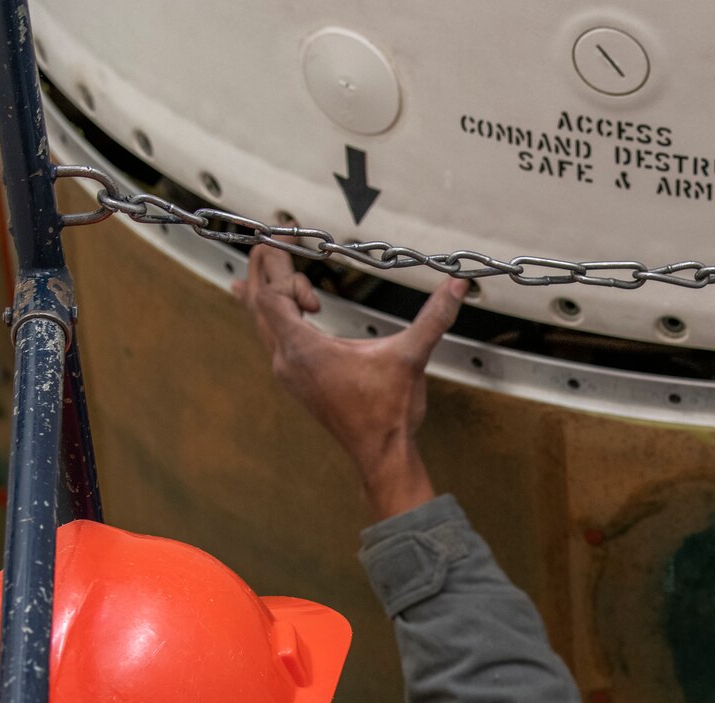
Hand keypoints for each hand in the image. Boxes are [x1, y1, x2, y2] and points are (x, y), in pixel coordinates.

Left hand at [235, 245, 467, 519]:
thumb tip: (457, 285)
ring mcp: (289, 372)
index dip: (277, 262)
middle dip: (265, 269)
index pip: (272, 294)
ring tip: (263, 265)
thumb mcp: (411, 357)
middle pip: (257, 303)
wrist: (381, 453)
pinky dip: (274, 314)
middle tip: (275, 240)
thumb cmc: (388, 411)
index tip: (289, 236)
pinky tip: (282, 311)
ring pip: (261, 322)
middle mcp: (287, 360)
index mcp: (305, 349)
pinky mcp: (297, 380)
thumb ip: (433, 318)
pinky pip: (273, 338)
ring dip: (265, 291)